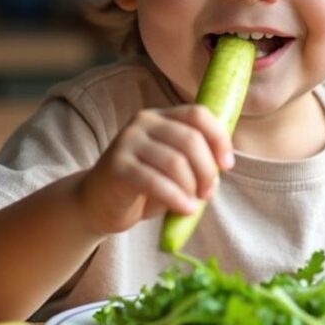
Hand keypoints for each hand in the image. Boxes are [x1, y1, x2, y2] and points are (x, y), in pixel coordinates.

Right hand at [72, 105, 233, 235]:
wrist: (96, 203)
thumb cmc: (142, 186)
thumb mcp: (172, 167)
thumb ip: (194, 161)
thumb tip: (222, 167)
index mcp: (161, 117)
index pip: (198, 114)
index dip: (219, 138)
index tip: (227, 165)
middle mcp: (143, 122)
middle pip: (190, 139)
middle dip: (207, 170)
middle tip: (209, 193)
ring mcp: (127, 142)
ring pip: (175, 162)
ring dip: (192, 187)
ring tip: (194, 204)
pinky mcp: (116, 166)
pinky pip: (155, 181)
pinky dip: (176, 198)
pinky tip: (184, 210)